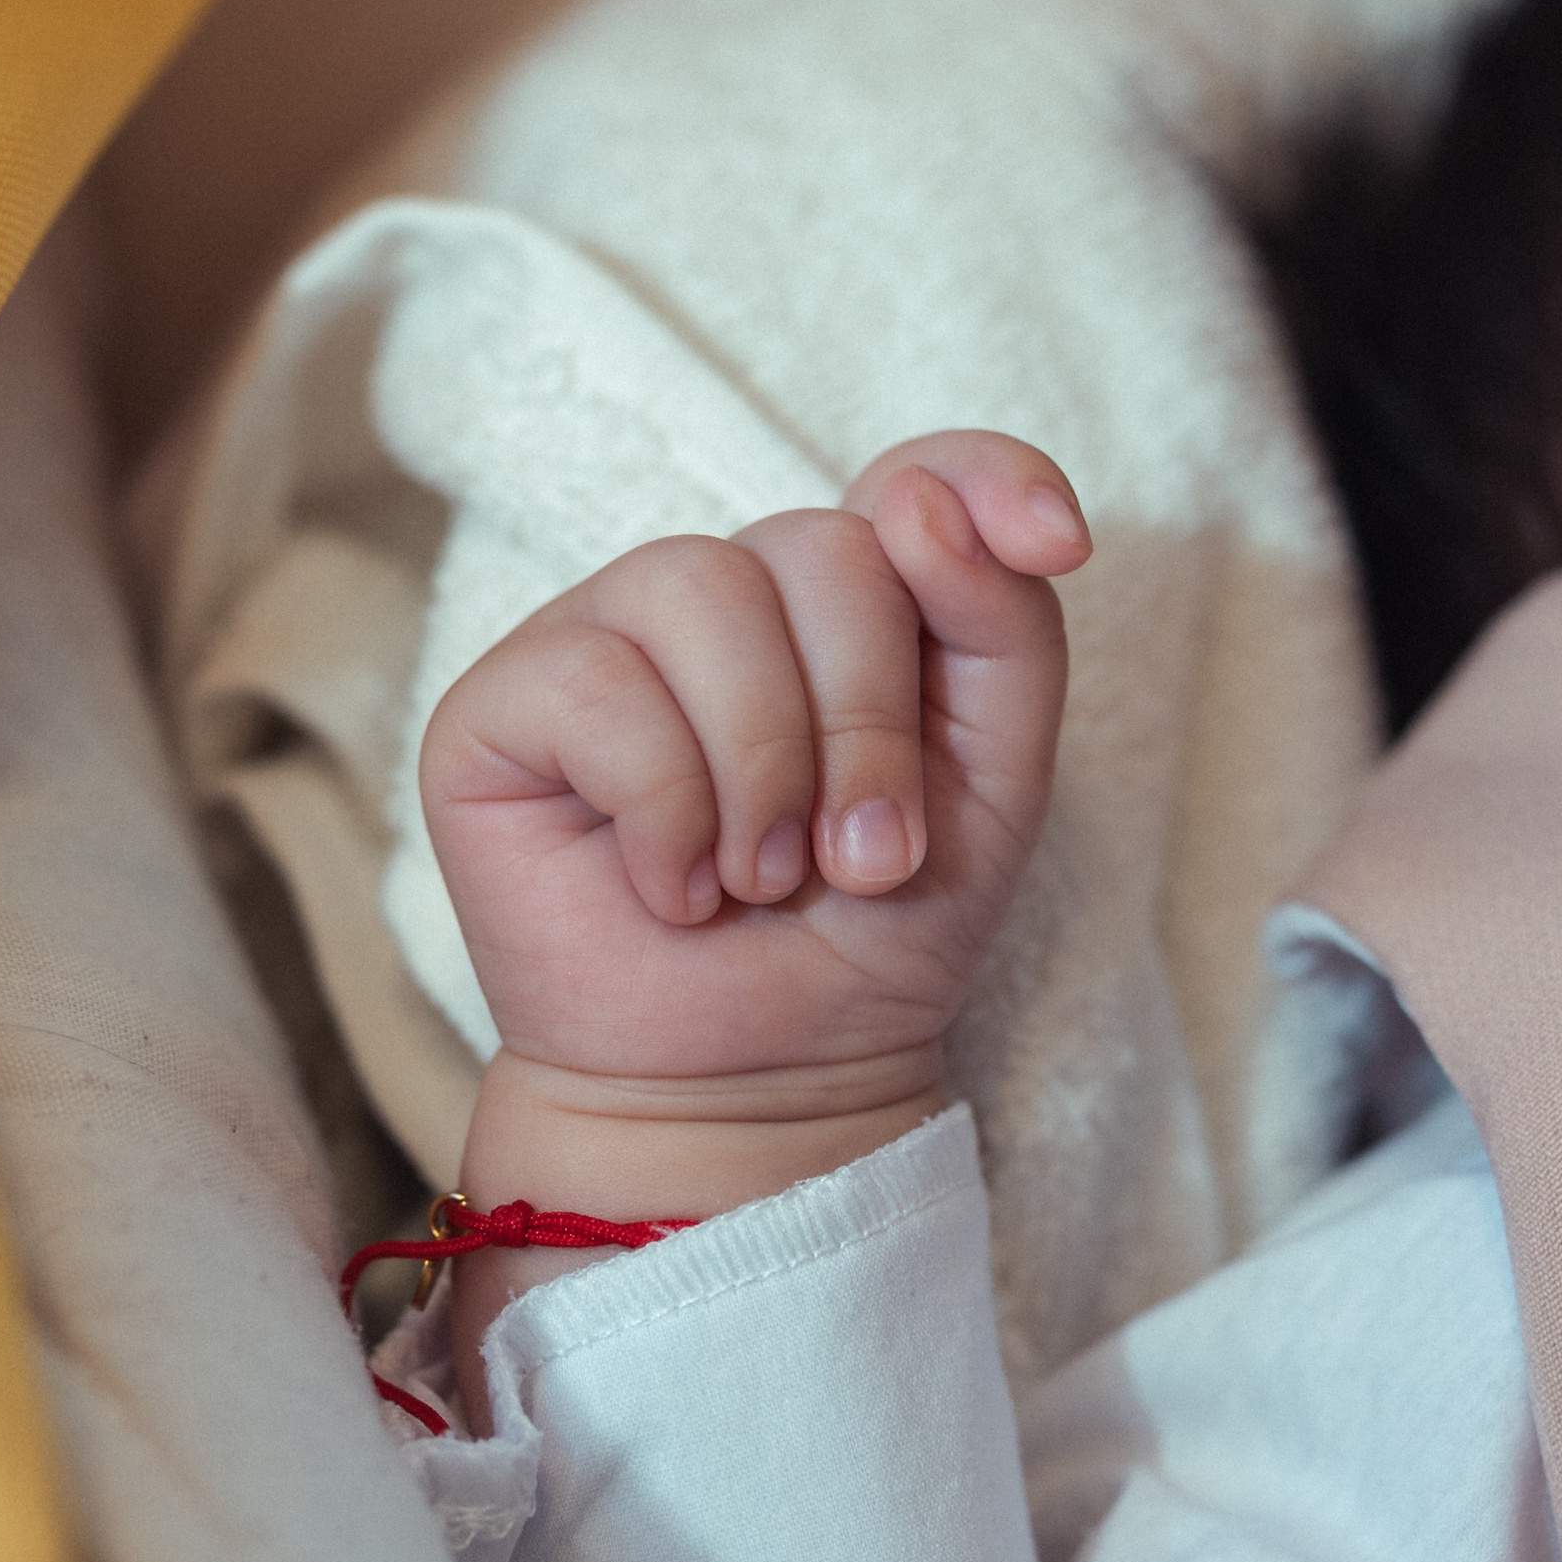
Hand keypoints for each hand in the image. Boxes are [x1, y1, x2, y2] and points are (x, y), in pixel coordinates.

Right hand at [421, 429, 1085, 1132]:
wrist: (755, 1087)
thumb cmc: (864, 944)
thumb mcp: (993, 793)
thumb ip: (1003, 633)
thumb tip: (915, 501)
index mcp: (843, 605)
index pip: (915, 474)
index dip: (986, 478)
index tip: (1062, 541)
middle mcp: (723, 598)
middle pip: (821, 545)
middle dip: (867, 719)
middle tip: (862, 861)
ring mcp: (603, 638)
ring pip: (701, 586)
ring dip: (764, 768)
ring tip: (761, 880)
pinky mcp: (499, 706)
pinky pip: (600, 685)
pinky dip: (665, 809)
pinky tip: (676, 887)